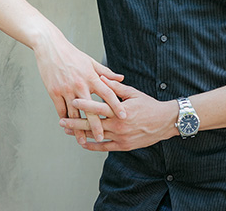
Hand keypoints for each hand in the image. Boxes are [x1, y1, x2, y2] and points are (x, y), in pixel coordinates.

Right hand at [33, 35, 125, 145]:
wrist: (50, 47)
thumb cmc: (72, 54)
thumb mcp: (91, 61)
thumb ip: (106, 73)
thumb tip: (121, 79)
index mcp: (91, 77)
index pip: (107, 93)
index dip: (116, 106)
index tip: (124, 116)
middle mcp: (80, 84)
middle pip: (91, 108)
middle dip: (96, 124)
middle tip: (102, 137)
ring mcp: (66, 89)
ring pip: (74, 113)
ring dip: (78, 128)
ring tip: (82, 141)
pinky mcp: (54, 92)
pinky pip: (61, 109)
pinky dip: (65, 119)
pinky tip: (68, 129)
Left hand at [60, 76, 177, 150]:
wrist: (165, 122)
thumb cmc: (149, 105)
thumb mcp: (133, 93)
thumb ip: (115, 87)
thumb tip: (100, 77)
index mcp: (120, 111)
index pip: (98, 108)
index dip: (84, 105)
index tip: (72, 102)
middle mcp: (118, 125)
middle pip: (92, 124)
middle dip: (75, 123)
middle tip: (61, 122)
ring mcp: (120, 137)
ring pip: (96, 136)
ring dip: (81, 134)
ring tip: (68, 131)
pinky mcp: (123, 146)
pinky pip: (104, 147)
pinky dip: (93, 146)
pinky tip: (83, 143)